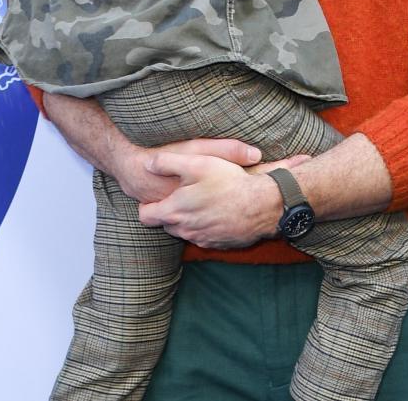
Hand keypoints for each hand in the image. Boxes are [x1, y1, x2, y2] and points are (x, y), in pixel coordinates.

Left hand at [137, 149, 308, 248]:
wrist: (262, 205)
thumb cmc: (228, 182)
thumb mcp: (197, 163)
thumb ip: (167, 163)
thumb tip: (147, 163)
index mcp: (174, 212)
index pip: (145, 216)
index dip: (147, 205)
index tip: (155, 196)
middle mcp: (185, 230)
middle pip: (165, 224)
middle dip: (170, 212)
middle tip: (182, 195)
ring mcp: (201, 239)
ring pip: (185, 231)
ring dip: (189, 220)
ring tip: (202, 202)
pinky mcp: (217, 244)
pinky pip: (204, 236)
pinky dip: (206, 226)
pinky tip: (218, 212)